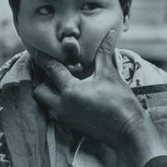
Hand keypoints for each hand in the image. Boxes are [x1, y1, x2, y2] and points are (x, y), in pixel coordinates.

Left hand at [33, 31, 166, 166]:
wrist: (129, 132)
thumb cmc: (121, 102)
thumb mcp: (110, 75)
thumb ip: (104, 53)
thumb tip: (110, 34)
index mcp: (71, 91)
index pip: (51, 70)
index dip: (43, 58)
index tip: (36, 51)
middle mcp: (63, 106)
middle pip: (40, 91)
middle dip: (43, 79)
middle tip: (55, 70)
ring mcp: (66, 118)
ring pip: (47, 102)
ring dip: (51, 91)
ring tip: (64, 80)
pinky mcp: (71, 125)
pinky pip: (56, 110)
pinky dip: (58, 101)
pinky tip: (73, 94)